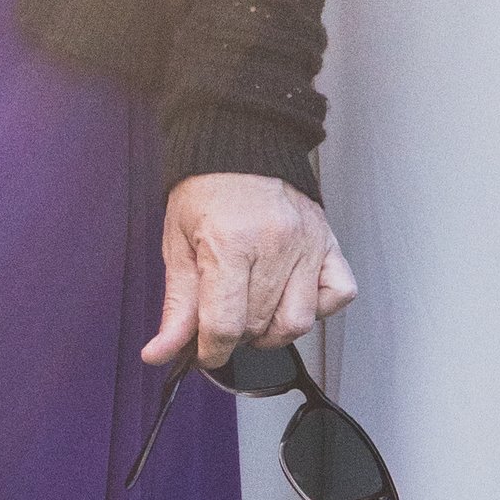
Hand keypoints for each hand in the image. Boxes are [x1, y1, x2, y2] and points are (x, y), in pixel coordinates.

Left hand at [144, 173, 356, 374]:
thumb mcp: (178, 246)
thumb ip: (176, 305)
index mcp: (230, 243)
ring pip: (299, 321)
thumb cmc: (206, 192)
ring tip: (254, 314)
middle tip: (222, 320)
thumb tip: (160, 353)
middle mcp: (275, 245)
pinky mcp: (329, 243)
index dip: (210, 351)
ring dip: (273, 331)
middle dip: (235, 337)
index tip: (204, 352)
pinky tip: (291, 298)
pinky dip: (319, 308)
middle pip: (258, 326)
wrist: (241, 146)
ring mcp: (308, 245)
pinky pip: (340, 294)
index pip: (224, 324)